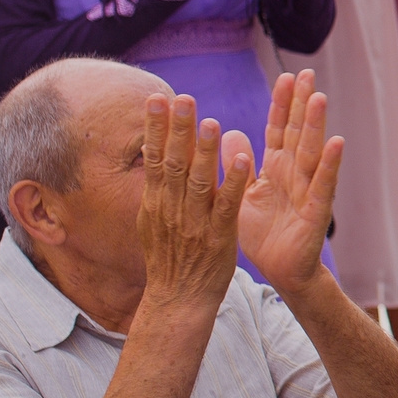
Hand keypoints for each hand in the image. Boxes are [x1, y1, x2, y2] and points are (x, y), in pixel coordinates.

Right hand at [133, 93, 245, 317]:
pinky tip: (242, 160)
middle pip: (173, 163)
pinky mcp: (219, 237)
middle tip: (181, 97)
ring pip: (200, 181)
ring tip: (212, 121)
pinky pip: (227, 206)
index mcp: (156, 203)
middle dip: (177, 129)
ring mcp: (194, 223)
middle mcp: (172, 209)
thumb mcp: (154, 221)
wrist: (179, 300)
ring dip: (206, 151)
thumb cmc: (170, 258)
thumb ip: (158, 188)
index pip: (155, 158)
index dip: (156, 128)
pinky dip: (233, 182)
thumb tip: (156, 154)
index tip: (157, 98)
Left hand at [236, 70, 344, 296]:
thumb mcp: (242, 194)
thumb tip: (229, 130)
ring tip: (319, 98)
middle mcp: (295, 174)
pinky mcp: (317, 212)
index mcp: (276, 168)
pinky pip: (323, 185)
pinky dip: (330, 164)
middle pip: (298, 133)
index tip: (286, 77)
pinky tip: (336, 143)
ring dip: (316, 126)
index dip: (282, 104)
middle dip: (302, 104)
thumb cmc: (263, 234)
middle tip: (306, 74)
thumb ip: (238, 164)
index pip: (279, 129)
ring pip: (311, 153)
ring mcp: (309, 190)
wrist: (280, 271)